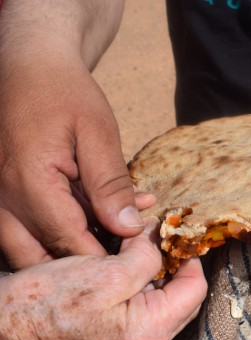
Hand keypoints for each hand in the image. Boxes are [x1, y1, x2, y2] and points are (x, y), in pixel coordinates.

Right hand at [0, 48, 142, 268]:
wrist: (27, 66)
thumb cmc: (64, 93)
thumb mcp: (98, 133)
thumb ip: (111, 184)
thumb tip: (128, 228)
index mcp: (28, 182)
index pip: (69, 242)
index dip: (106, 259)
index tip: (138, 261)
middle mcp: (1, 198)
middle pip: (42, 257)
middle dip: (85, 263)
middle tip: (124, 256)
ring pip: (26, 251)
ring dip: (68, 251)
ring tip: (112, 237)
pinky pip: (21, 231)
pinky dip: (57, 232)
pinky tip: (95, 219)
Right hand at [0, 217, 206, 339]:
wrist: (11, 328)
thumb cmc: (50, 301)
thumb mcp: (108, 270)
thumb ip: (147, 255)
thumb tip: (162, 238)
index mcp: (148, 335)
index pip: (195, 290)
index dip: (188, 258)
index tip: (175, 236)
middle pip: (184, 300)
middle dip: (174, 267)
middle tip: (157, 241)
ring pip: (167, 305)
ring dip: (158, 276)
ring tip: (140, 253)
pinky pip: (149, 314)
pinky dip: (144, 290)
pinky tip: (129, 272)